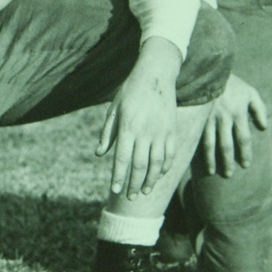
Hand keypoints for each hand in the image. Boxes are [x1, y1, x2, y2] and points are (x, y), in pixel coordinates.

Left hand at [97, 38, 180, 199]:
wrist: (156, 74)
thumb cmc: (130, 91)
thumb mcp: (114, 108)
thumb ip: (107, 132)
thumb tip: (99, 153)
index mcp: (127, 126)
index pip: (121, 158)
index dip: (117, 177)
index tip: (114, 190)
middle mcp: (145, 131)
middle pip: (140, 166)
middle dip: (133, 184)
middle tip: (129, 197)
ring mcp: (160, 131)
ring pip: (157, 163)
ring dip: (151, 180)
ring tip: (144, 191)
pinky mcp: (172, 129)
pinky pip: (170, 153)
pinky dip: (165, 167)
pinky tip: (159, 175)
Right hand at [200, 74, 268, 176]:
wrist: (210, 70)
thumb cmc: (233, 83)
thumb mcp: (250, 92)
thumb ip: (260, 109)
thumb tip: (264, 128)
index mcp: (238, 112)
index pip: (243, 138)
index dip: (245, 153)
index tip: (245, 165)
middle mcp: (224, 117)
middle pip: (226, 145)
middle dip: (228, 161)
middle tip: (229, 174)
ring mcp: (209, 117)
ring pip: (210, 143)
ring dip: (211, 159)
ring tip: (212, 172)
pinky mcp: (197, 116)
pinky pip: (198, 135)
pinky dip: (198, 149)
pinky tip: (197, 159)